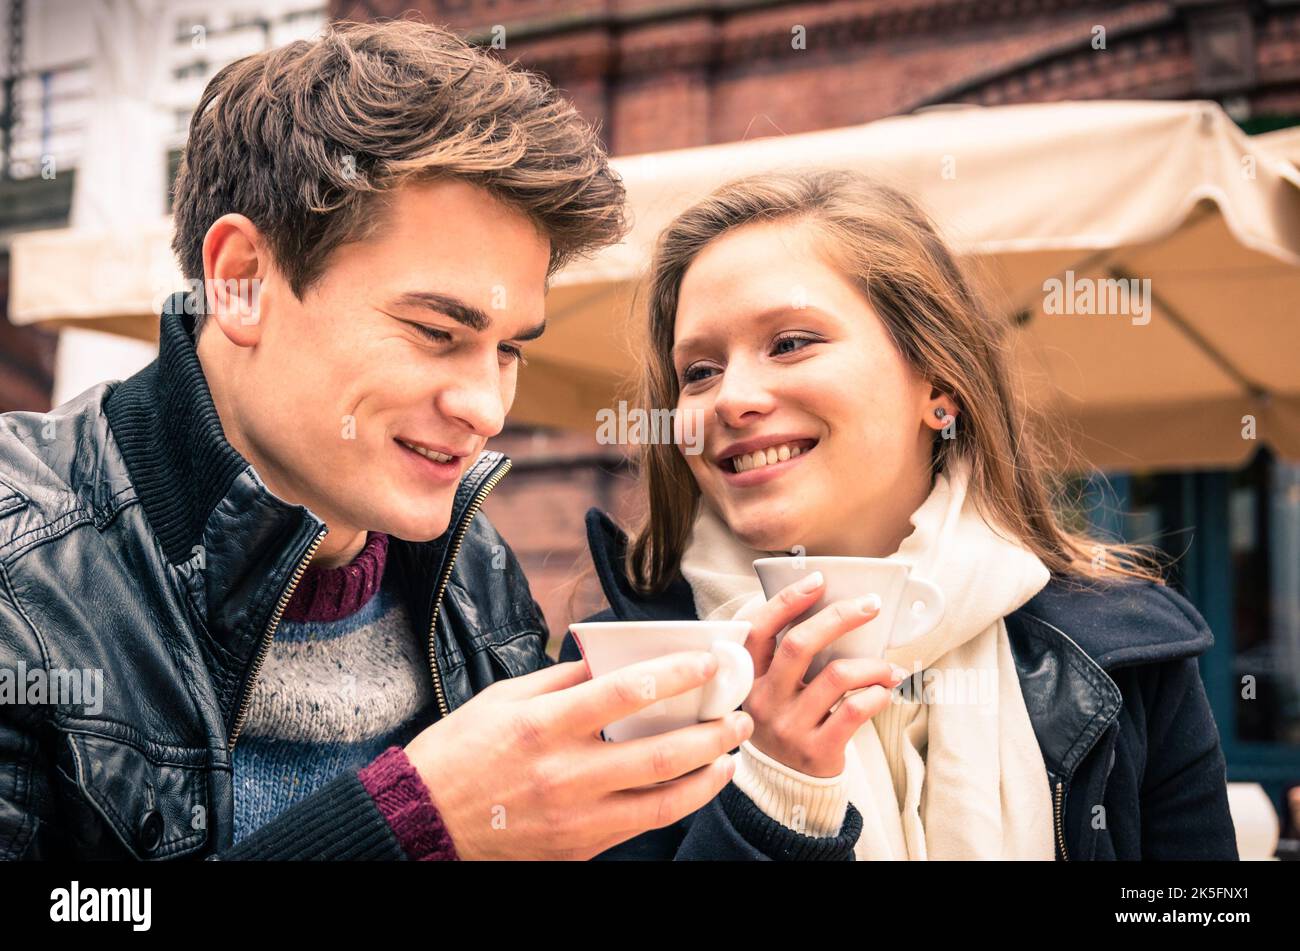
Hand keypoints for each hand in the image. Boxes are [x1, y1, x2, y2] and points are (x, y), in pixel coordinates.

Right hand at [403, 655, 752, 859]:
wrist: (423, 821)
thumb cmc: (459, 752)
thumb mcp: (504, 699)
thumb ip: (562, 678)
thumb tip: (612, 659)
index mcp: (545, 725)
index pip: (628, 692)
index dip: (679, 674)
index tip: (711, 661)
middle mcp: (565, 773)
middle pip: (661, 753)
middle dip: (712, 733)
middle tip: (739, 716)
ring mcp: (575, 817)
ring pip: (664, 800)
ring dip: (708, 774)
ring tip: (731, 754)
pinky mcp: (579, 846)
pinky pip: (643, 825)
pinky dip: (678, 803)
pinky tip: (695, 784)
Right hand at [736, 572, 908, 776]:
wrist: (787, 784)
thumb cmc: (787, 721)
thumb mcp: (773, 689)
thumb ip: (788, 657)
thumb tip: (834, 610)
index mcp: (749, 679)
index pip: (759, 630)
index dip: (787, 602)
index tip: (818, 580)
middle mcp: (763, 701)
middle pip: (799, 645)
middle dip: (839, 618)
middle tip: (870, 606)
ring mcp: (788, 727)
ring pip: (837, 676)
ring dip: (872, 665)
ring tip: (889, 668)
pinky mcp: (816, 750)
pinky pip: (855, 711)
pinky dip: (877, 695)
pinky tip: (884, 692)